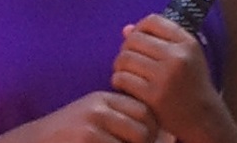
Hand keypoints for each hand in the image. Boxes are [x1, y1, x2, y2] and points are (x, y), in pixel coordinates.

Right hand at [0, 91, 158, 142]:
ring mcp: (91, 124)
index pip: (146, 111)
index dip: (152, 131)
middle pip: (144, 129)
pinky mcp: (85, 139)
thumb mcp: (95, 121)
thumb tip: (166, 135)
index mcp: (104, 99)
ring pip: (135, 142)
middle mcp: (99, 107)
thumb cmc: (69, 138)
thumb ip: (122, 121)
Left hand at [111, 14, 221, 140]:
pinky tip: (124, 84)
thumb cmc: (191, 84)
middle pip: (135, 39)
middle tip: (128, 60)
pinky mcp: (153, 96)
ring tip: (125, 72)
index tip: (137, 40)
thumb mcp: (185, 56)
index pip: (152, 21)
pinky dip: (119, 80)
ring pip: (125, 58)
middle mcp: (177, 57)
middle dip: (126, 48)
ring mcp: (165, 76)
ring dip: (120, 65)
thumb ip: (159, 40)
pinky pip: (123, 78)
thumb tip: (126, 29)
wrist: (203, 118)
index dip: (139, 28)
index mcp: (187, 43)